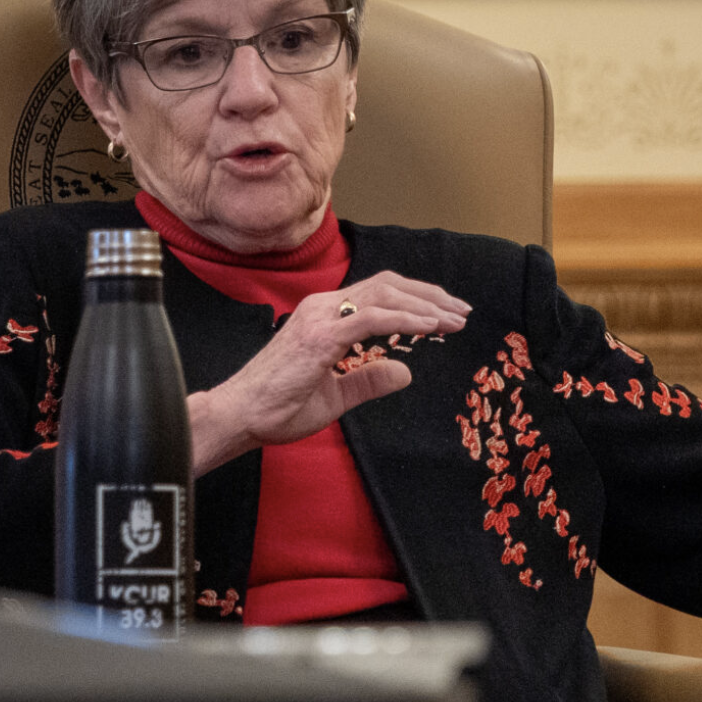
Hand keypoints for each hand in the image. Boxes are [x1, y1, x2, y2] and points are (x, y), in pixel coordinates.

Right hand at [188, 271, 469, 475]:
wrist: (239, 417)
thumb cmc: (276, 408)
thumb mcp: (336, 396)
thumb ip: (369, 380)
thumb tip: (405, 373)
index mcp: (324, 316)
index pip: (378, 293)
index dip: (416, 299)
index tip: (446, 315)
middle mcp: (322, 307)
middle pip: (387, 285)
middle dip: (429, 295)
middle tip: (462, 310)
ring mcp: (320, 317)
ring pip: (384, 294)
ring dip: (425, 304)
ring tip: (455, 318)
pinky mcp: (321, 336)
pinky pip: (373, 318)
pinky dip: (407, 319)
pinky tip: (431, 327)